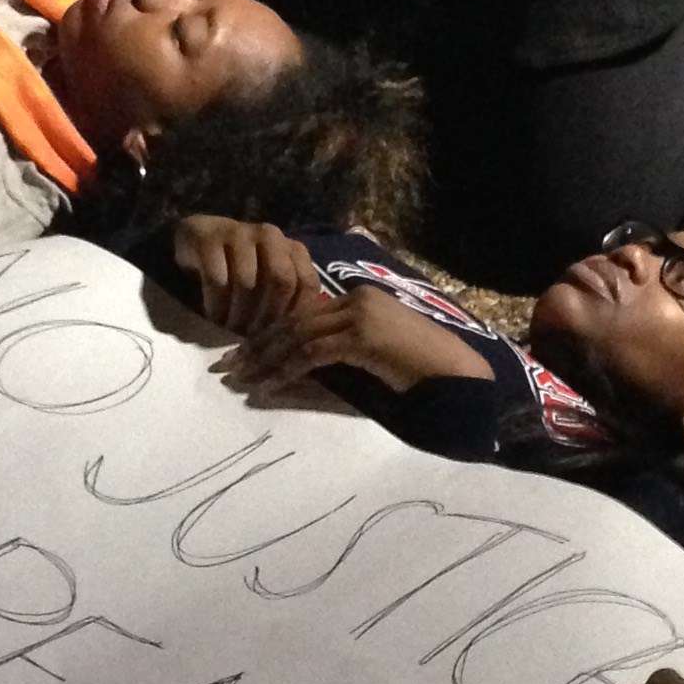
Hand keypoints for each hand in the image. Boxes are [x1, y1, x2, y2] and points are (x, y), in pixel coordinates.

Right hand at [172, 215, 322, 333]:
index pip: (308, 283)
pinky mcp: (208, 239)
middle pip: (281, 280)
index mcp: (292, 248)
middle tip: (253, 334)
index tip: (280, 334)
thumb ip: (287, 300)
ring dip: (238, 313)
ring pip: (247, 282)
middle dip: (267, 314)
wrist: (198, 239)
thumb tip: (295, 338)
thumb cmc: (240, 269)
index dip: (295, 313)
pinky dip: (216, 305)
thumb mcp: (269, 281)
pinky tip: (214, 316)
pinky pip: (217, 280)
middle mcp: (271, 236)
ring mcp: (239, 233)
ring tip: (231, 328)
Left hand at [219, 281, 495, 398]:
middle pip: (293, 320)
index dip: (271, 331)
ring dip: (264, 359)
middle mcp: (355, 299)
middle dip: (257, 343)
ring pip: (297, 335)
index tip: (245, 352)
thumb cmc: (420, 370)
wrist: (454, 374)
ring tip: (240, 378)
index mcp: (358, 298)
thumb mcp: (376, 353)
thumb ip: (345, 348)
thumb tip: (306, 363)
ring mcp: (359, 315)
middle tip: (229, 364)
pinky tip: (268, 385)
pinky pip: (311, 353)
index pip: (302, 312)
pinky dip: (285, 370)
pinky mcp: (362, 336)